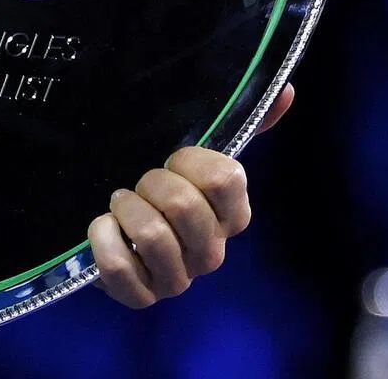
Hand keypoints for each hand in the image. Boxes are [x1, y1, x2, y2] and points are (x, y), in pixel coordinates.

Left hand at [88, 85, 294, 307]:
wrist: (119, 230)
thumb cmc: (164, 189)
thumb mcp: (198, 158)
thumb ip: (242, 124)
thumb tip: (286, 89)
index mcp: (233, 216)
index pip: (226, 178)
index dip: (191, 160)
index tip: (173, 158)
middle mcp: (212, 253)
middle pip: (184, 205)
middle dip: (151, 183)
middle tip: (140, 183)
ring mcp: (178, 279)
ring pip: (152, 235)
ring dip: (125, 209)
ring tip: (119, 203)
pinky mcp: (141, 297)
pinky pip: (119, 266)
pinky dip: (102, 239)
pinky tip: (102, 227)